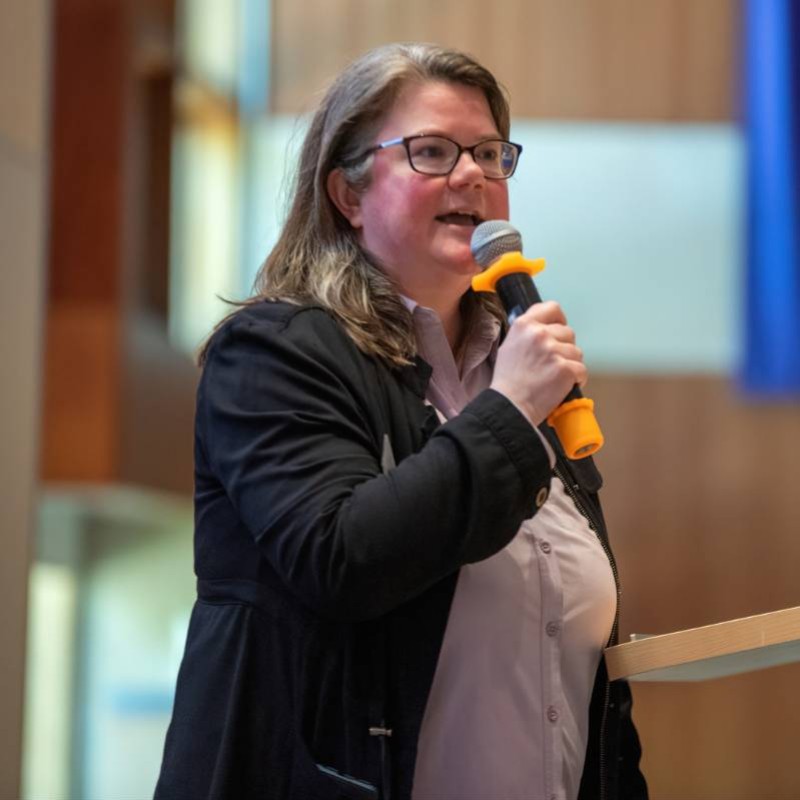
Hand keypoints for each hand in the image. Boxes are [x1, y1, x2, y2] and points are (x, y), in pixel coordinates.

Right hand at [490, 301, 586, 426]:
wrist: (509, 406)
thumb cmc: (507, 382)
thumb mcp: (509, 347)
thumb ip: (527, 334)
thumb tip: (544, 330)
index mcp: (523, 325)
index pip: (551, 308)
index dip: (559, 320)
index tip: (559, 329)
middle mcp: (538, 334)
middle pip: (568, 333)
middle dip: (565, 348)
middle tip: (552, 365)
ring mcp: (553, 351)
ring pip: (576, 352)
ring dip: (570, 365)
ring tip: (554, 378)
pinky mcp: (565, 368)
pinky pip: (581, 370)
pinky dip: (576, 380)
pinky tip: (562, 387)